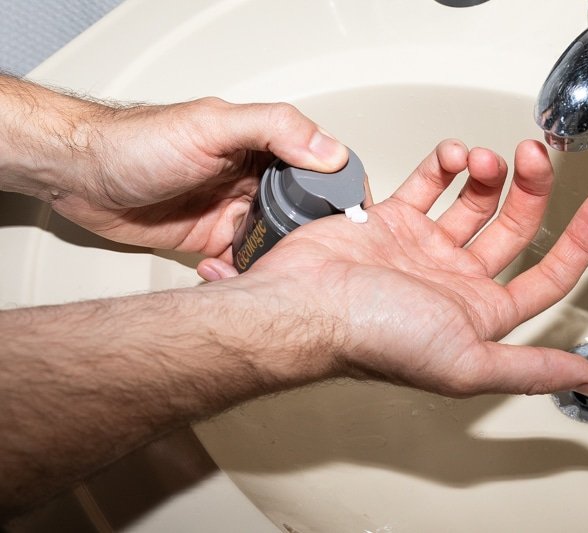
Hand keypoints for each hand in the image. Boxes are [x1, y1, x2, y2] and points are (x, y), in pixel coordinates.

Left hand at [48, 97, 348, 257]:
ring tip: (286, 278)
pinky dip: (246, 276)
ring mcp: (233, 211)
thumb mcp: (211, 126)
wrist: (80, 177)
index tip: (353, 219)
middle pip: (303, 211)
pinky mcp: (212, 241)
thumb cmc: (136, 142)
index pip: (317, 166)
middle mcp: (252, 179)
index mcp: (261, 146)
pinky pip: (243, 263)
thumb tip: (329, 150)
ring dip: (281, 260)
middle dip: (313, 237)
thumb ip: (273, 129)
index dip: (339, 191)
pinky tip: (239, 279)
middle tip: (320, 261)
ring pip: (276, 241)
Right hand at [216, 139, 587, 396]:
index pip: (546, 276)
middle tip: (535, 156)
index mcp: (479, 315)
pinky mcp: (389, 220)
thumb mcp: (467, 361)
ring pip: (473, 200)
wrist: (303, 306)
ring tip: (483, 158)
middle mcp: (454, 282)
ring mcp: (422, 248)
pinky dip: (444, 163)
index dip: (579, 241)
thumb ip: (531, 368)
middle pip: (514, 227)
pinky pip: (428, 182)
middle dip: (532, 188)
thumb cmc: (374, 339)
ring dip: (488, 173)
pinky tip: (452, 155)